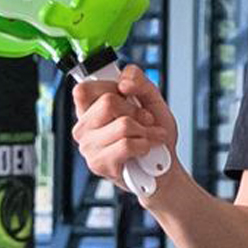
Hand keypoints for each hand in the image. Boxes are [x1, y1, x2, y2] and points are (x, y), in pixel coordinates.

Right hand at [71, 64, 176, 190]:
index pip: (84, 88)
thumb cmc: (154, 132)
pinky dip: (144, 145)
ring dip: (145, 131)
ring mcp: (88, 146)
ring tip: (148, 136)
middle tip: (144, 120)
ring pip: (123, 125)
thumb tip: (124, 82)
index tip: (126, 95)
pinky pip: (126, 145)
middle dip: (136, 111)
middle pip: (108, 102)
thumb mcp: (151, 99)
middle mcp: (84, 127)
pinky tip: (144, 149)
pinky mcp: (98, 163)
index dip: (110, 87)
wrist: (163, 165)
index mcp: (90, 109)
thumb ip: (139, 81)